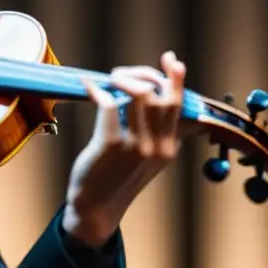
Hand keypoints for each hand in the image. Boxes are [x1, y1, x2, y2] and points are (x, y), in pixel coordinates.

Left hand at [62, 50, 186, 246]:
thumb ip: (158, 132)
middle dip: (144, 74)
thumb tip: (160, 99)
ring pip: (139, 94)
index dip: (176, 78)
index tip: (171, 59)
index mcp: (169, 147)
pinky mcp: (111, 144)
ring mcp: (136, 145)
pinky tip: (89, 87)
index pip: (177, 104)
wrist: (96, 208)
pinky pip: (109, 104)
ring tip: (108, 80)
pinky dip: (98, 90)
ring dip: (121, 78)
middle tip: (122, 73)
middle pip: (160, 94)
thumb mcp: (147, 157)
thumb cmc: (116, 176)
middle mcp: (158, 145)